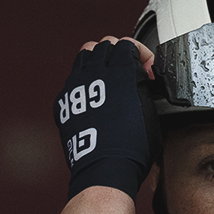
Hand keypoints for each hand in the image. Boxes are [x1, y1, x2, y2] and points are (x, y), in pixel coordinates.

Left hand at [54, 36, 160, 200]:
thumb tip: (140, 80)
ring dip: (98, 62)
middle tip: (128, 70)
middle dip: (118, 53)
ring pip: (83, 57)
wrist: (105, 169)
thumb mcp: (151, 109)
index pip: (126, 44)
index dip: (140, 54)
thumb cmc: (132, 147)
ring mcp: (75, 86)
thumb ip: (142, 86)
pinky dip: (83, 83)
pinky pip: (71, 81)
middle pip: (103, 46)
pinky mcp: (63, 102)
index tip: (145, 69)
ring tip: (107, 78)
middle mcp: (94, 73)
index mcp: (120, 71)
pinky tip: (92, 97)